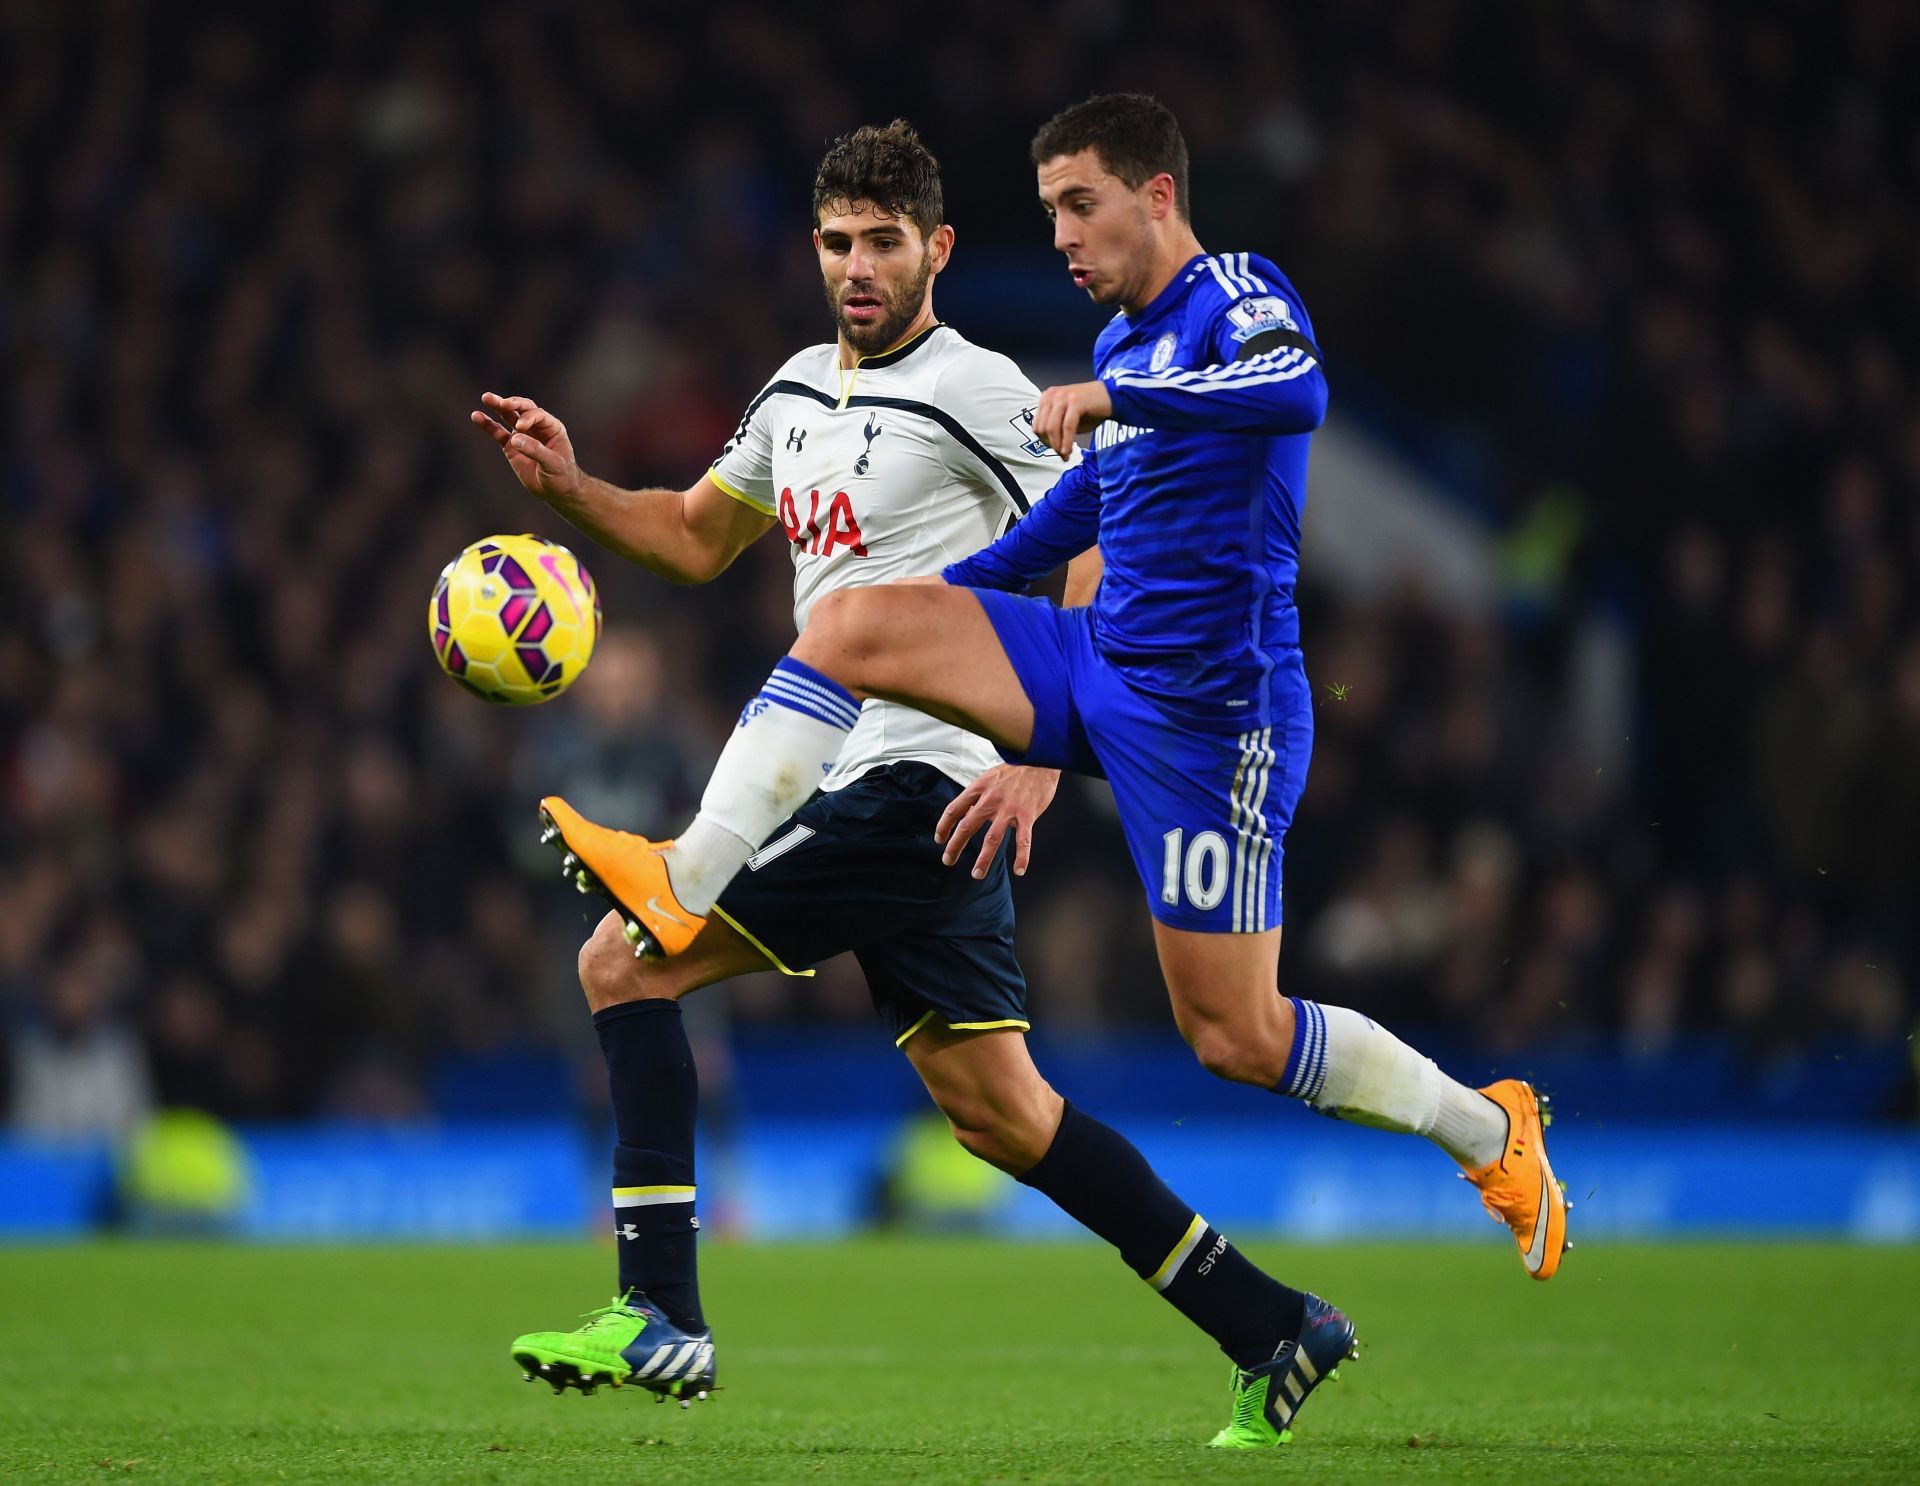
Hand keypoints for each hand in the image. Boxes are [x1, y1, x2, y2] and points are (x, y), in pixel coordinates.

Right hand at [471, 392, 584, 500]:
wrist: (556, 491)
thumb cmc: (562, 476)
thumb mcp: (553, 464)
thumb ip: (535, 450)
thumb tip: (514, 439)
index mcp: (552, 427)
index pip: (537, 414)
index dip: (527, 417)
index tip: (519, 427)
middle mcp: (536, 427)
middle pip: (522, 409)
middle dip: (511, 403)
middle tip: (500, 402)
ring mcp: (522, 435)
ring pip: (508, 417)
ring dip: (497, 406)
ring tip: (485, 398)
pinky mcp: (511, 446)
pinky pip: (498, 433)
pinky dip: (488, 425)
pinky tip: (476, 416)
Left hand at [935, 765, 1059, 878]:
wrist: (1041, 758)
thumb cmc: (1015, 769)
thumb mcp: (990, 776)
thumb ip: (979, 795)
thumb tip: (966, 812)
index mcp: (979, 788)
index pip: (954, 809)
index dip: (944, 826)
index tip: (940, 839)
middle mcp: (990, 800)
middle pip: (967, 827)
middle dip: (955, 846)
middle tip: (948, 860)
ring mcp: (1009, 809)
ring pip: (992, 839)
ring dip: (983, 859)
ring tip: (977, 874)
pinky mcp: (1027, 815)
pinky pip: (1024, 841)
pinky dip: (1022, 857)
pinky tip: (1019, 870)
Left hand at [1031, 379, 1112, 456]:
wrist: (1110, 396)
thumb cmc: (1089, 408)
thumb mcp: (1066, 417)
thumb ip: (1056, 428)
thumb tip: (1051, 447)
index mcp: (1046, 398)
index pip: (1036, 426)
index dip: (1044, 442)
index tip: (1055, 450)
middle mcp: (1051, 396)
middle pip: (1042, 428)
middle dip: (1051, 445)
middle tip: (1062, 454)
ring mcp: (1063, 397)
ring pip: (1052, 428)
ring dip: (1058, 445)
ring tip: (1065, 454)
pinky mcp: (1075, 401)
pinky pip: (1067, 426)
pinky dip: (1067, 441)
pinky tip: (1068, 450)